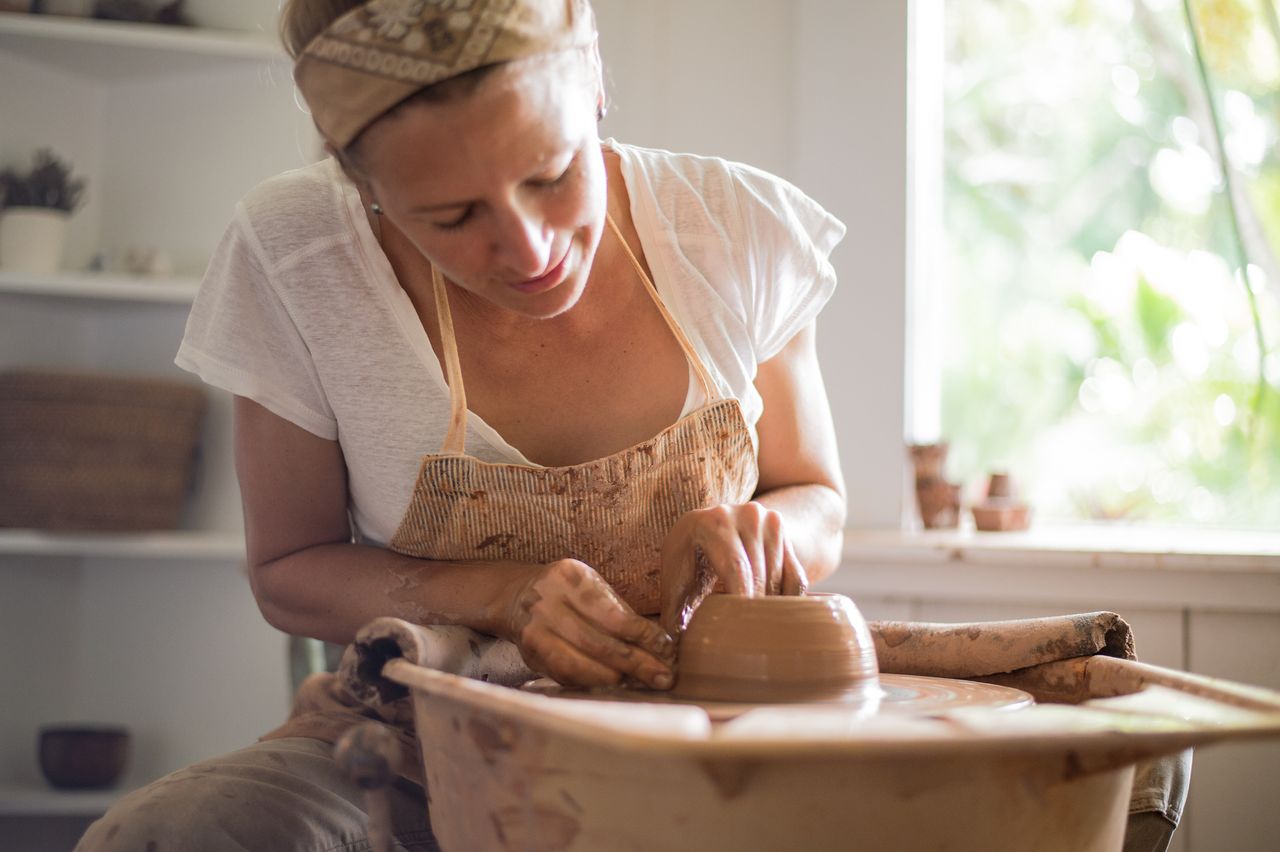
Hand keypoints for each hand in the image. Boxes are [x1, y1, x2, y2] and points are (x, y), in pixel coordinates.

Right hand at [499, 559, 675, 689]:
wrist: (516, 595)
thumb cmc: (567, 592)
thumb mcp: (590, 585)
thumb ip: (618, 610)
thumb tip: (659, 646)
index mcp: (570, 578)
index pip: (614, 614)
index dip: (644, 635)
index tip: (667, 649)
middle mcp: (548, 603)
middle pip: (599, 643)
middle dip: (637, 664)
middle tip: (664, 677)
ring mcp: (535, 631)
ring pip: (581, 665)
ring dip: (617, 678)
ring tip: (644, 684)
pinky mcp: (530, 655)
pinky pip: (567, 676)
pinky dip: (594, 683)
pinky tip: (616, 686)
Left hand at [659, 502, 808, 637]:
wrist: (711, 523)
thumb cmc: (688, 557)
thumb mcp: (676, 577)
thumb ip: (673, 612)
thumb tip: (672, 653)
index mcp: (714, 523)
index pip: (736, 570)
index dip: (742, 603)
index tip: (741, 634)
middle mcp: (746, 515)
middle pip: (760, 575)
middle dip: (755, 612)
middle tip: (751, 643)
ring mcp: (769, 521)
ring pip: (779, 578)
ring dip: (771, 608)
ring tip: (758, 633)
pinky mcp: (784, 533)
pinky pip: (795, 576)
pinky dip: (788, 600)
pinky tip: (775, 618)